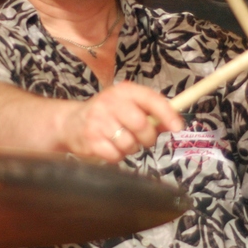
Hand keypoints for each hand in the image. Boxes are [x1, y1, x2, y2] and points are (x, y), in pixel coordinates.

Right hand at [63, 81, 182, 161]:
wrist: (70, 123)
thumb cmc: (106, 115)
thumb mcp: (128, 107)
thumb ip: (151, 114)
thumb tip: (173, 124)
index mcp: (124, 91)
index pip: (151, 99)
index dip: (167, 114)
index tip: (177, 127)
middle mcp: (110, 102)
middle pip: (142, 124)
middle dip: (148, 138)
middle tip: (143, 140)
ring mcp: (98, 120)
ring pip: (130, 143)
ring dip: (131, 148)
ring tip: (121, 141)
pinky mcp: (90, 139)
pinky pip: (116, 155)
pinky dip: (117, 156)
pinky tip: (110, 147)